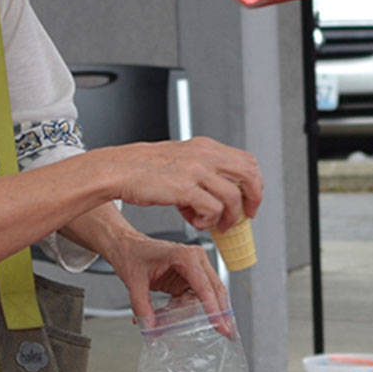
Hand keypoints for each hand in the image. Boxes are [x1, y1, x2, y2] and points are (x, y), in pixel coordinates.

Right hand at [102, 138, 262, 234]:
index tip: (249, 201)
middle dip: (252, 200)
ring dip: (227, 217)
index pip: (246, 161)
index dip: (254, 184)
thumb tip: (220, 191)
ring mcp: (195, 170)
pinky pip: (212, 210)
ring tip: (212, 224)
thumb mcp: (180, 160)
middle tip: (244, 217)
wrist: (117, 170)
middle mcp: (204, 155)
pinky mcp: (185, 188)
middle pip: (249, 175)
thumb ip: (202, 171)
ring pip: (232, 197)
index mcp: (205, 147)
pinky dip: (207, 221)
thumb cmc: (143, 169)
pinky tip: (193, 221)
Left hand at [104, 231, 235, 337]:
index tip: (220, 325)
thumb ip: (142, 308)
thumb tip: (150, 329)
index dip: (213, 308)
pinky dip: (199, 309)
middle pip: (215, 289)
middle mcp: (195, 259)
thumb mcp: (134, 283)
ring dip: (214, 311)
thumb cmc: (132, 254)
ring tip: (219, 330)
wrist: (126, 245)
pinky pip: (200, 295)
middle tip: (227, 333)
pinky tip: (198, 321)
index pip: (204, 286)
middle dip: (222, 312)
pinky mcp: (190, 277)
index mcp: (184, 256)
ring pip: (212, 293)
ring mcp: (195, 267)